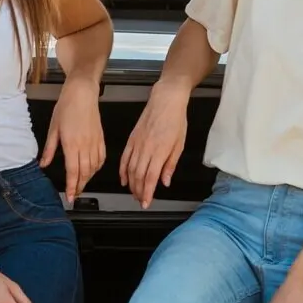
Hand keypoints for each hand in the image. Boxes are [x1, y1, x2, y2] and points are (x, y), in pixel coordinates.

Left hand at [40, 76, 105, 202]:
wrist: (82, 93)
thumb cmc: (67, 107)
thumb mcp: (53, 128)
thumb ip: (49, 149)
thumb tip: (44, 164)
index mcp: (71, 144)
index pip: (72, 171)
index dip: (72, 186)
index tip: (70, 196)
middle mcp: (85, 145)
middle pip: (84, 172)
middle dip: (80, 186)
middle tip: (75, 194)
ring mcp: (94, 142)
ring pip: (94, 167)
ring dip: (88, 179)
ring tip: (82, 185)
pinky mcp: (101, 138)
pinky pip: (101, 158)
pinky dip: (97, 167)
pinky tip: (92, 170)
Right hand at [119, 83, 188, 207]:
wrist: (166, 100)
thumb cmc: (175, 120)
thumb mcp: (180, 144)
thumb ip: (170, 165)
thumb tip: (165, 181)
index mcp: (160, 151)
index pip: (151, 177)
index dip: (147, 193)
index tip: (146, 202)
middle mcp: (146, 148)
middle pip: (138, 176)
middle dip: (138, 191)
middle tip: (140, 200)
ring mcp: (137, 144)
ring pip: (130, 169)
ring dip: (131, 184)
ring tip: (134, 193)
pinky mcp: (132, 139)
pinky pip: (124, 158)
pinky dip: (122, 170)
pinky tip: (124, 179)